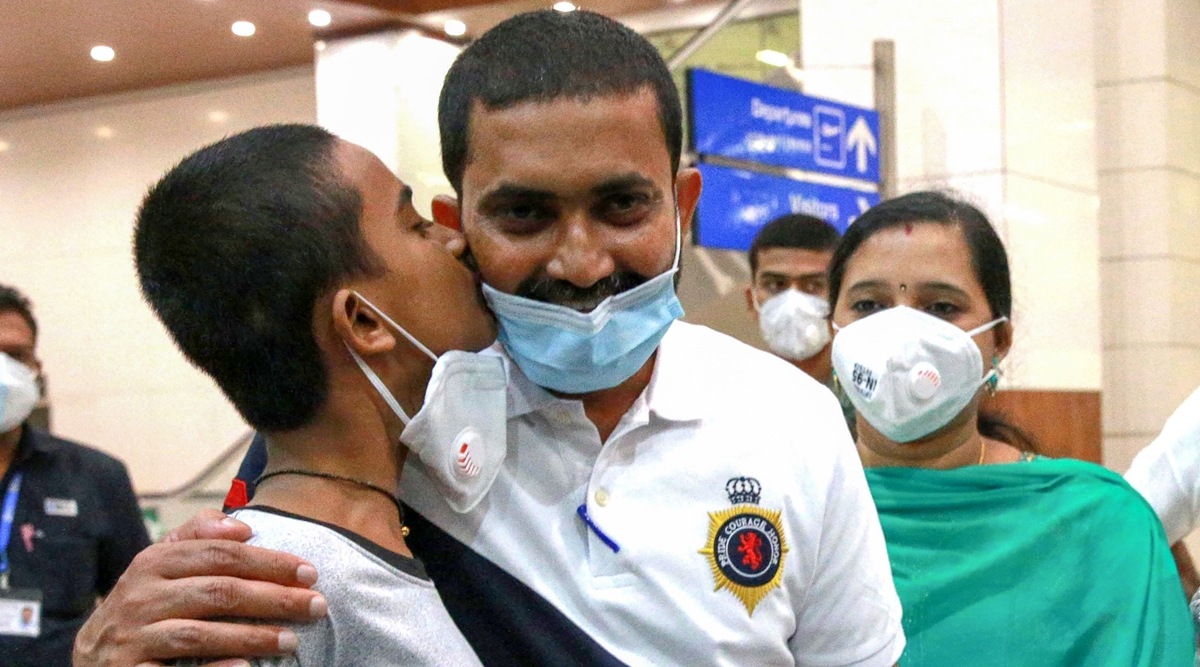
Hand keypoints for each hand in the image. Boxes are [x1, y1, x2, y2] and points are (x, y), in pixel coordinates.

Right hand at [73, 509, 327, 666]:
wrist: (91, 658)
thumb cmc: (144, 606)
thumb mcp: (160, 564)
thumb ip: (197, 536)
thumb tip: (242, 528)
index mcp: (153, 562)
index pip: (220, 555)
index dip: (269, 561)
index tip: (310, 572)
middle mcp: (140, 597)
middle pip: (219, 592)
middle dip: (274, 598)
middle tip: (317, 605)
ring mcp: (132, 637)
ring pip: (200, 634)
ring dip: (252, 637)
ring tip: (292, 640)